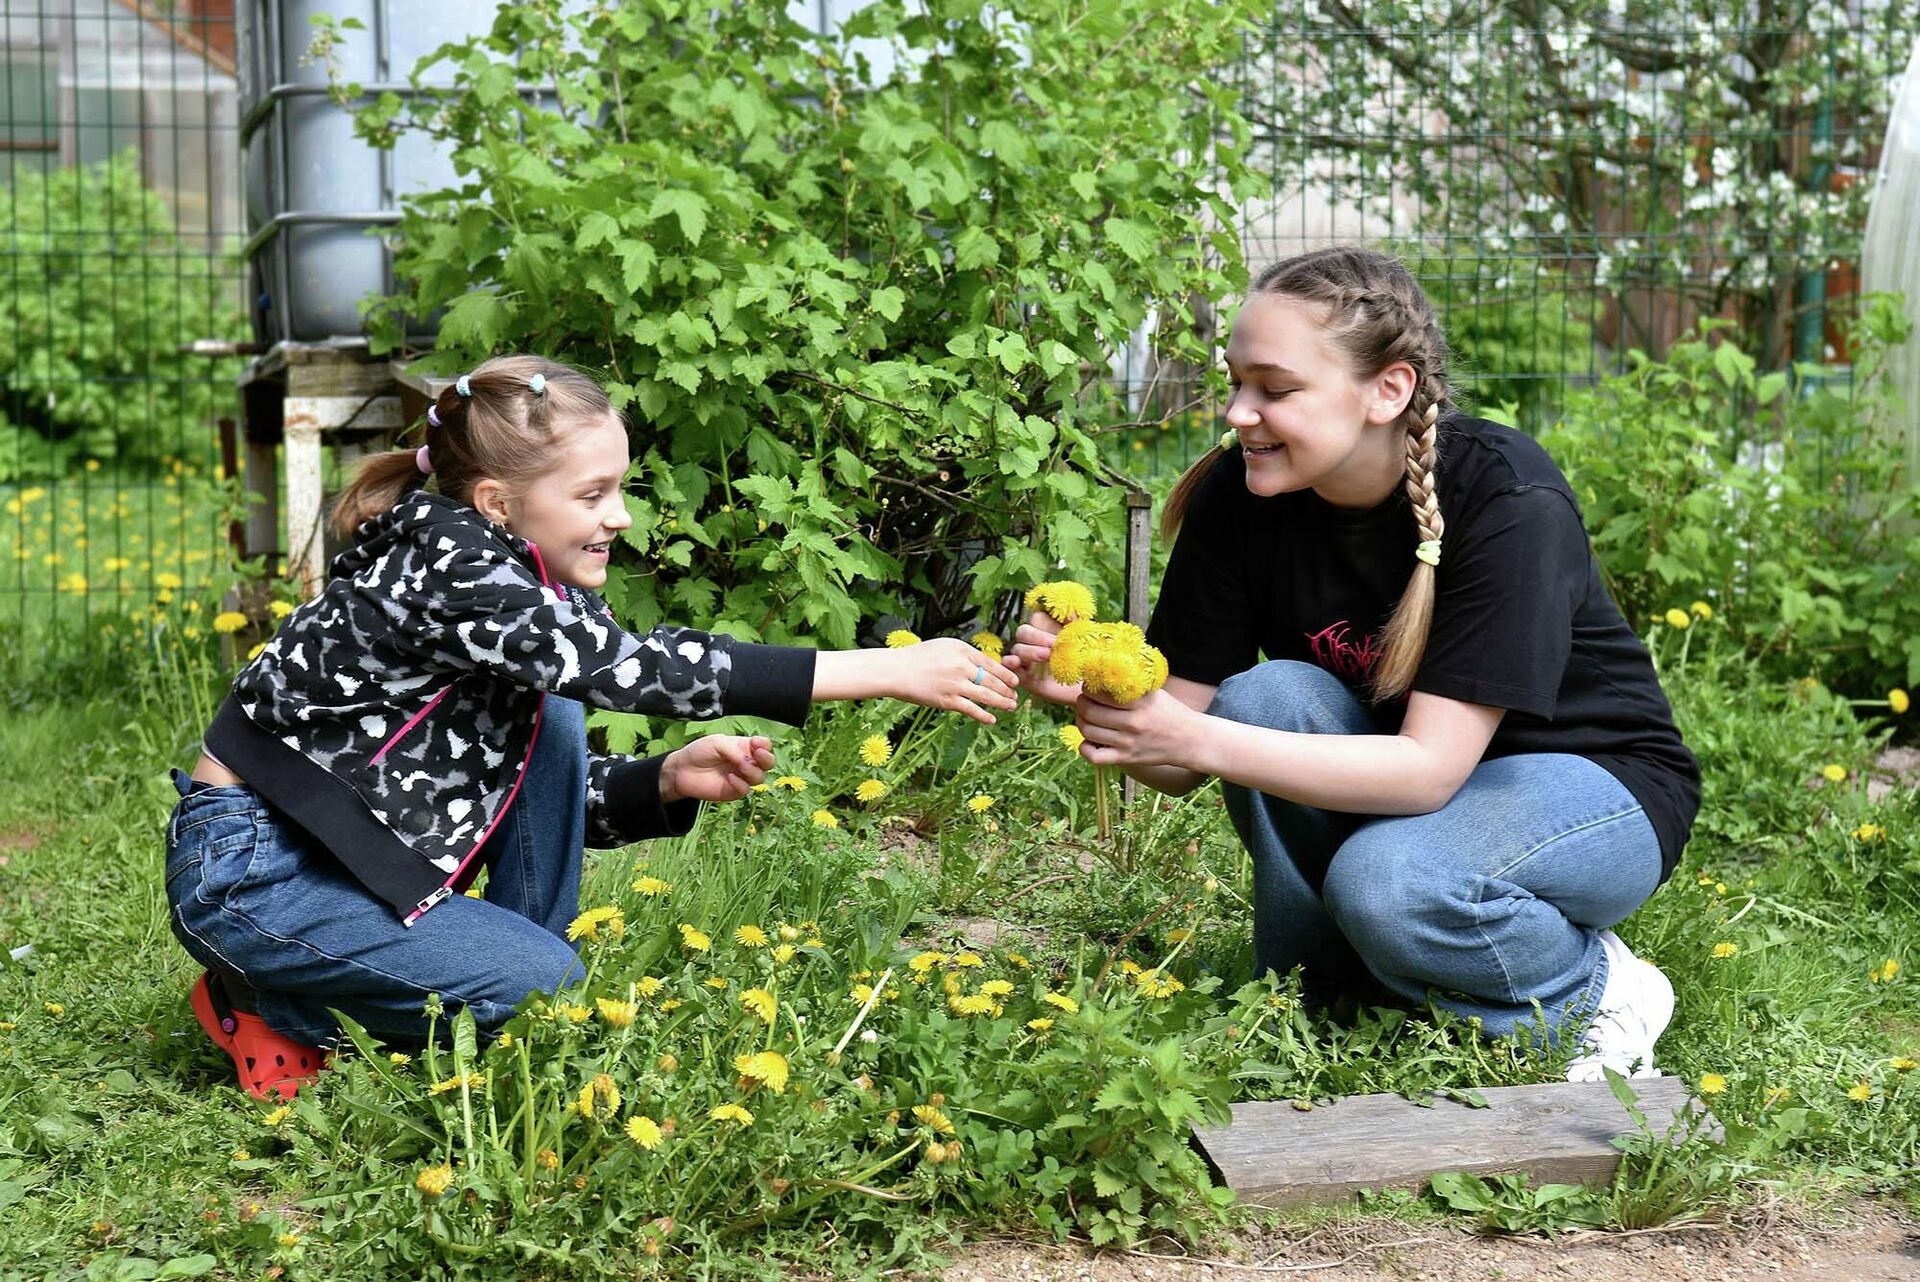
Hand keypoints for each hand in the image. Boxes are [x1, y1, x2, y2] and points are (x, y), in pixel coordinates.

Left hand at [659, 735, 775, 803]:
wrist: (682, 770)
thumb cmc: (699, 752)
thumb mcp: (718, 742)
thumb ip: (735, 749)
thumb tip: (748, 761)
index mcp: (744, 747)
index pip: (764, 746)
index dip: (764, 745)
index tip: (755, 742)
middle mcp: (746, 762)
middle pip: (768, 763)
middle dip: (767, 759)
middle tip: (757, 755)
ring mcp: (741, 778)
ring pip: (760, 777)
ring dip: (752, 771)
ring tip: (740, 766)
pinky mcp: (733, 791)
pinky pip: (746, 790)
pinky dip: (741, 784)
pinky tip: (730, 778)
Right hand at [888, 637, 1019, 724]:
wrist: (896, 670)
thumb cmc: (917, 658)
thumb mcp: (944, 647)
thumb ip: (964, 654)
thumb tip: (984, 665)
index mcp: (962, 650)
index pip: (991, 663)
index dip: (1006, 674)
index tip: (1014, 681)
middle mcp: (961, 666)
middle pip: (992, 680)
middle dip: (1007, 690)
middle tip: (1015, 696)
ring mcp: (955, 684)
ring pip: (987, 695)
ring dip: (1002, 702)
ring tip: (1011, 706)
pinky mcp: (947, 700)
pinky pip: (971, 709)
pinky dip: (984, 715)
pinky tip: (992, 719)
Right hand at [1007, 610, 1080, 707]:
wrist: (1088, 687)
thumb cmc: (1085, 661)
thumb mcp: (1085, 641)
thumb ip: (1077, 625)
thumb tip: (1071, 613)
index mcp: (1046, 631)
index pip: (1036, 618)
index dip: (1044, 622)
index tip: (1058, 632)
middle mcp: (1033, 644)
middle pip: (1024, 632)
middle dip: (1036, 637)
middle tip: (1053, 646)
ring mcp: (1027, 661)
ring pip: (1017, 649)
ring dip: (1028, 651)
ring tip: (1045, 656)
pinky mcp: (1025, 678)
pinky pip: (1010, 669)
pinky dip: (1009, 664)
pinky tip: (1016, 664)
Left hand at [1075, 688, 1201, 768]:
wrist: (1190, 740)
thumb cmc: (1170, 713)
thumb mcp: (1154, 693)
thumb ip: (1131, 686)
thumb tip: (1103, 673)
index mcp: (1139, 702)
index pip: (1099, 693)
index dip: (1088, 688)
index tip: (1091, 687)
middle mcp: (1132, 723)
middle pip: (1089, 711)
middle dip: (1082, 704)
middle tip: (1086, 701)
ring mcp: (1128, 743)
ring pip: (1088, 732)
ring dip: (1081, 722)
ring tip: (1087, 717)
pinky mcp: (1127, 759)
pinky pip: (1095, 757)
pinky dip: (1085, 748)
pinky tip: (1090, 740)